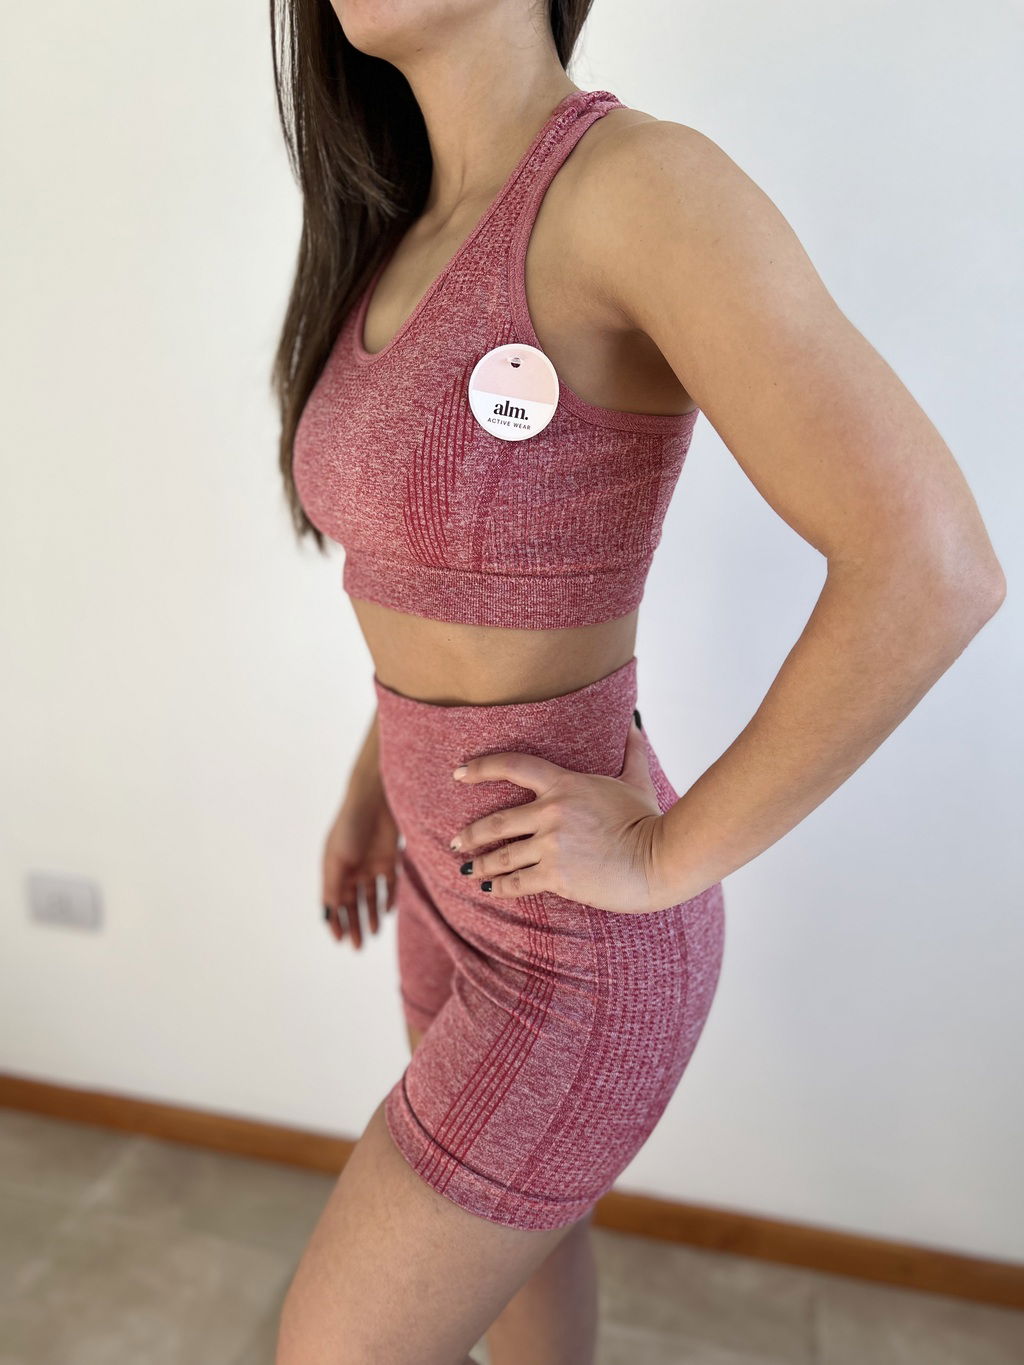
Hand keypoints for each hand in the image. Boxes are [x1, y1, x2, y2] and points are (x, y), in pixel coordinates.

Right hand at [323, 781, 398, 948]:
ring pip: (370, 896)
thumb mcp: (338, 859)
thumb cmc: (351, 826)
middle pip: (352, 903)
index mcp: (334, 868)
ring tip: (374, 934)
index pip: (333, 901)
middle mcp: (351, 868)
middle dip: (354, 924)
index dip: (335, 922)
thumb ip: (335, 887)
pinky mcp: (389, 857)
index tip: (339, 941)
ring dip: (371, 915)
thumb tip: (329, 914)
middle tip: (358, 948)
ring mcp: (370, 863)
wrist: (376, 798)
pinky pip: (389, 884)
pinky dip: (388, 898)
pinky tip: (388, 913)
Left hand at [449, 719, 677, 913]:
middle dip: (471, 833)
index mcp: (565, 784)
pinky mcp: (557, 876)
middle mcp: (551, 812)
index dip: (481, 768)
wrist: (660, 859)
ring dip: (480, 863)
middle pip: (496, 822)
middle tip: (457, 840)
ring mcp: (552, 845)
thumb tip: (634, 723)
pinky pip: (517, 882)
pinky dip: (500, 887)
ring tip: (467, 869)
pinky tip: (490, 888)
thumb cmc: (650, 820)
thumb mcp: (637, 781)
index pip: (513, 767)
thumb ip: (631, 752)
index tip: (459, 774)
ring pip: (501, 855)